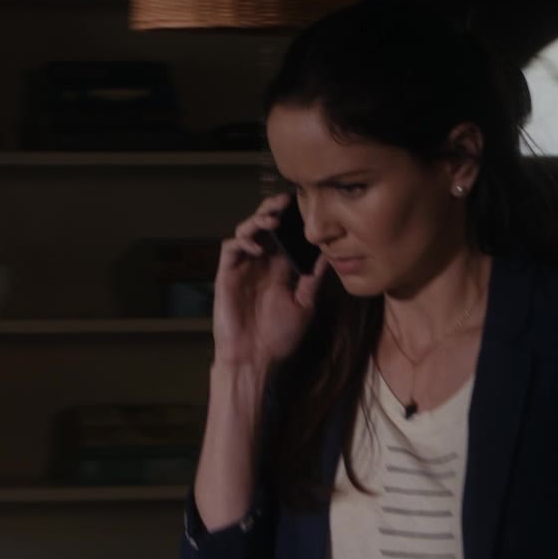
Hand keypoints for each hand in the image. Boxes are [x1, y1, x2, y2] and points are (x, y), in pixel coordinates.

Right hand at [213, 192, 328, 367]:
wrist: (254, 358)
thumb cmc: (280, 336)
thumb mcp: (305, 305)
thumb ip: (314, 279)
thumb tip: (330, 255)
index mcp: (282, 268)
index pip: (287, 235)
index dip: (294, 219)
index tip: (308, 205)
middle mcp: (263, 262)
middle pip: (266, 226)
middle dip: (275, 210)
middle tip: (287, 200)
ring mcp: (244, 266)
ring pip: (247, 230)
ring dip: (259, 220)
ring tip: (273, 219)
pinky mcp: (227, 273)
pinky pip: (231, 247)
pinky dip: (243, 240)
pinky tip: (258, 246)